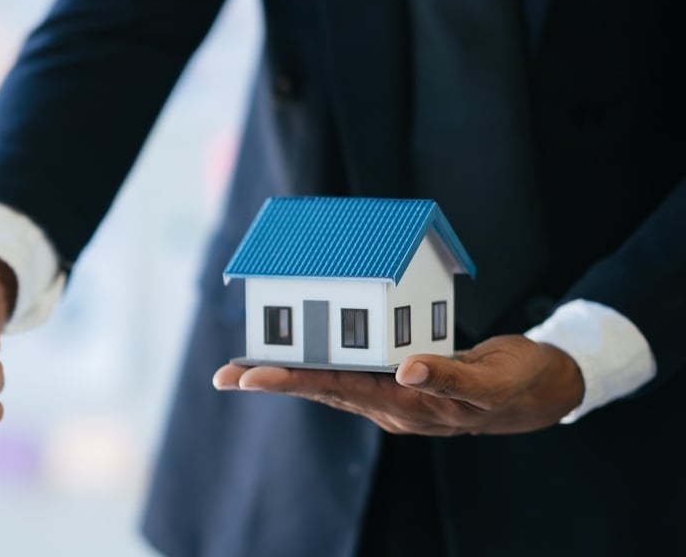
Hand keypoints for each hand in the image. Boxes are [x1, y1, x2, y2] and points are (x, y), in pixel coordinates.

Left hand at [213, 334, 584, 434]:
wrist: (540, 391)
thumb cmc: (517, 380)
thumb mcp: (491, 377)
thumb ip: (450, 374)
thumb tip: (408, 369)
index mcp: (409, 405)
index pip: (340, 388)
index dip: (294, 380)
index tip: (251, 377)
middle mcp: (392, 406)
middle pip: (323, 390)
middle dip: (273, 381)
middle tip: (224, 375)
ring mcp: (393, 400)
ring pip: (331, 385)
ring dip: (288, 375)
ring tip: (242, 369)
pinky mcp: (398, 386)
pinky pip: (351, 376)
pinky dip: (319, 365)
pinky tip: (295, 360)